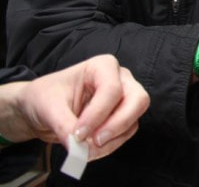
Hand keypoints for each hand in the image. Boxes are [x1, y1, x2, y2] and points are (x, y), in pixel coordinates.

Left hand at [8, 54, 149, 159]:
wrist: (41, 108)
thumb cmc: (46, 97)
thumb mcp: (48, 107)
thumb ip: (64, 125)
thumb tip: (78, 146)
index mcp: (102, 66)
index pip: (112, 89)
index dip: (98, 114)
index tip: (77, 134)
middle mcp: (120, 80)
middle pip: (137, 100)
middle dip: (117, 124)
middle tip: (95, 142)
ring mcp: (124, 99)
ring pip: (134, 119)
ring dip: (112, 139)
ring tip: (85, 150)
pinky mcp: (122, 117)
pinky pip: (126, 133)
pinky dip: (110, 145)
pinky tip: (90, 149)